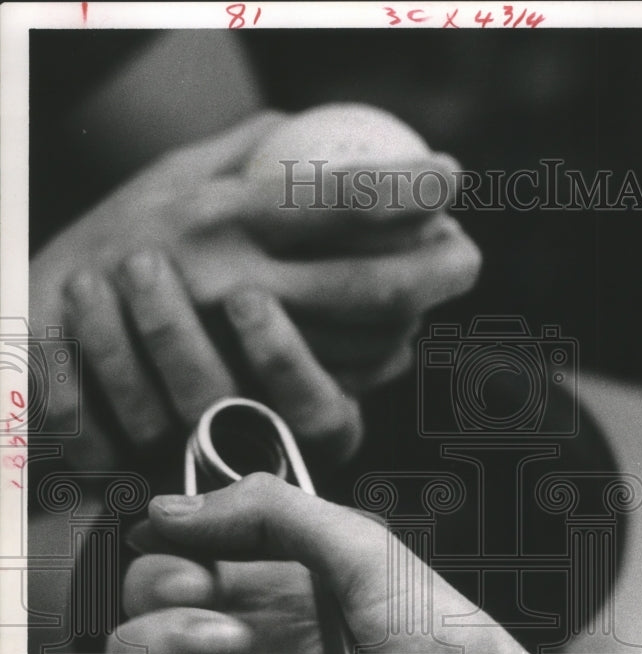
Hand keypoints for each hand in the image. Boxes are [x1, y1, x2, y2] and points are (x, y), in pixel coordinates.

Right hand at [30, 110, 480, 467]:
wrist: (46, 337)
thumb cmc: (114, 241)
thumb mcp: (168, 179)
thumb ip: (243, 153)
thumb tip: (310, 128)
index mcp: (222, 220)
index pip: (336, 202)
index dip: (407, 190)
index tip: (451, 178)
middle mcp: (234, 288)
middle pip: (371, 290)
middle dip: (439, 270)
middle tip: (467, 254)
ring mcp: (237, 358)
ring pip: (361, 351)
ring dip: (406, 327)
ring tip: (424, 296)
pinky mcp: (238, 410)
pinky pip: (331, 399)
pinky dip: (367, 370)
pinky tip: (382, 344)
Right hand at [108, 475, 641, 653]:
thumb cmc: (451, 651)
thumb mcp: (367, 553)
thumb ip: (272, 512)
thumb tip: (171, 505)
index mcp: (270, 602)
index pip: (163, 579)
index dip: (161, 575)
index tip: (199, 578)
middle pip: (134, 643)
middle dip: (165, 635)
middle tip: (237, 642)